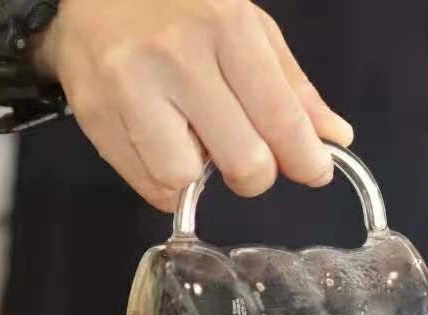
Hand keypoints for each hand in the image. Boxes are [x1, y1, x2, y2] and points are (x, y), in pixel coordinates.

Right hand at [42, 0, 354, 210]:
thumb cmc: (178, 5)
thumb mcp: (244, 23)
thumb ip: (290, 86)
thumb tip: (334, 137)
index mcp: (223, 25)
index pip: (279, 117)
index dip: (306, 158)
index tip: (315, 172)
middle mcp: (174, 57)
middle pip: (241, 161)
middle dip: (253, 171)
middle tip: (245, 153)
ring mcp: (127, 88)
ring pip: (184, 181)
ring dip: (197, 175)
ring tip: (190, 138)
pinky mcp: (93, 114)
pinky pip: (144, 183)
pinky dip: (162, 178)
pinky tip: (161, 141)